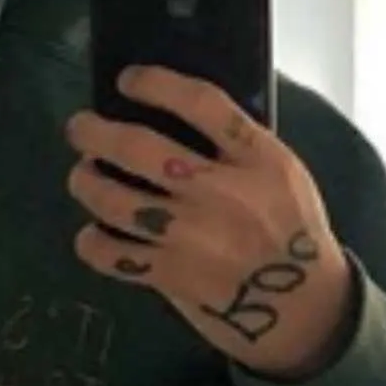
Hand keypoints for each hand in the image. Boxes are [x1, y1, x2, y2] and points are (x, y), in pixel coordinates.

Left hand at [63, 66, 357, 382]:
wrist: (306, 306)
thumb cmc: (293, 229)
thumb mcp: (284, 172)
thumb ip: (239, 144)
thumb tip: (176, 112)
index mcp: (257, 159)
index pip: (200, 103)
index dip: (155, 84)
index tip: (128, 79)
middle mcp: (219, 192)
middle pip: (139, 148)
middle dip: (96, 132)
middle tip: (79, 127)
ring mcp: (191, 236)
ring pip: (115, 201)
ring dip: (86, 182)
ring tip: (83, 175)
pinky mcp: (172, 276)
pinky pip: (113, 255)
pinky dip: (92, 242)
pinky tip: (91, 234)